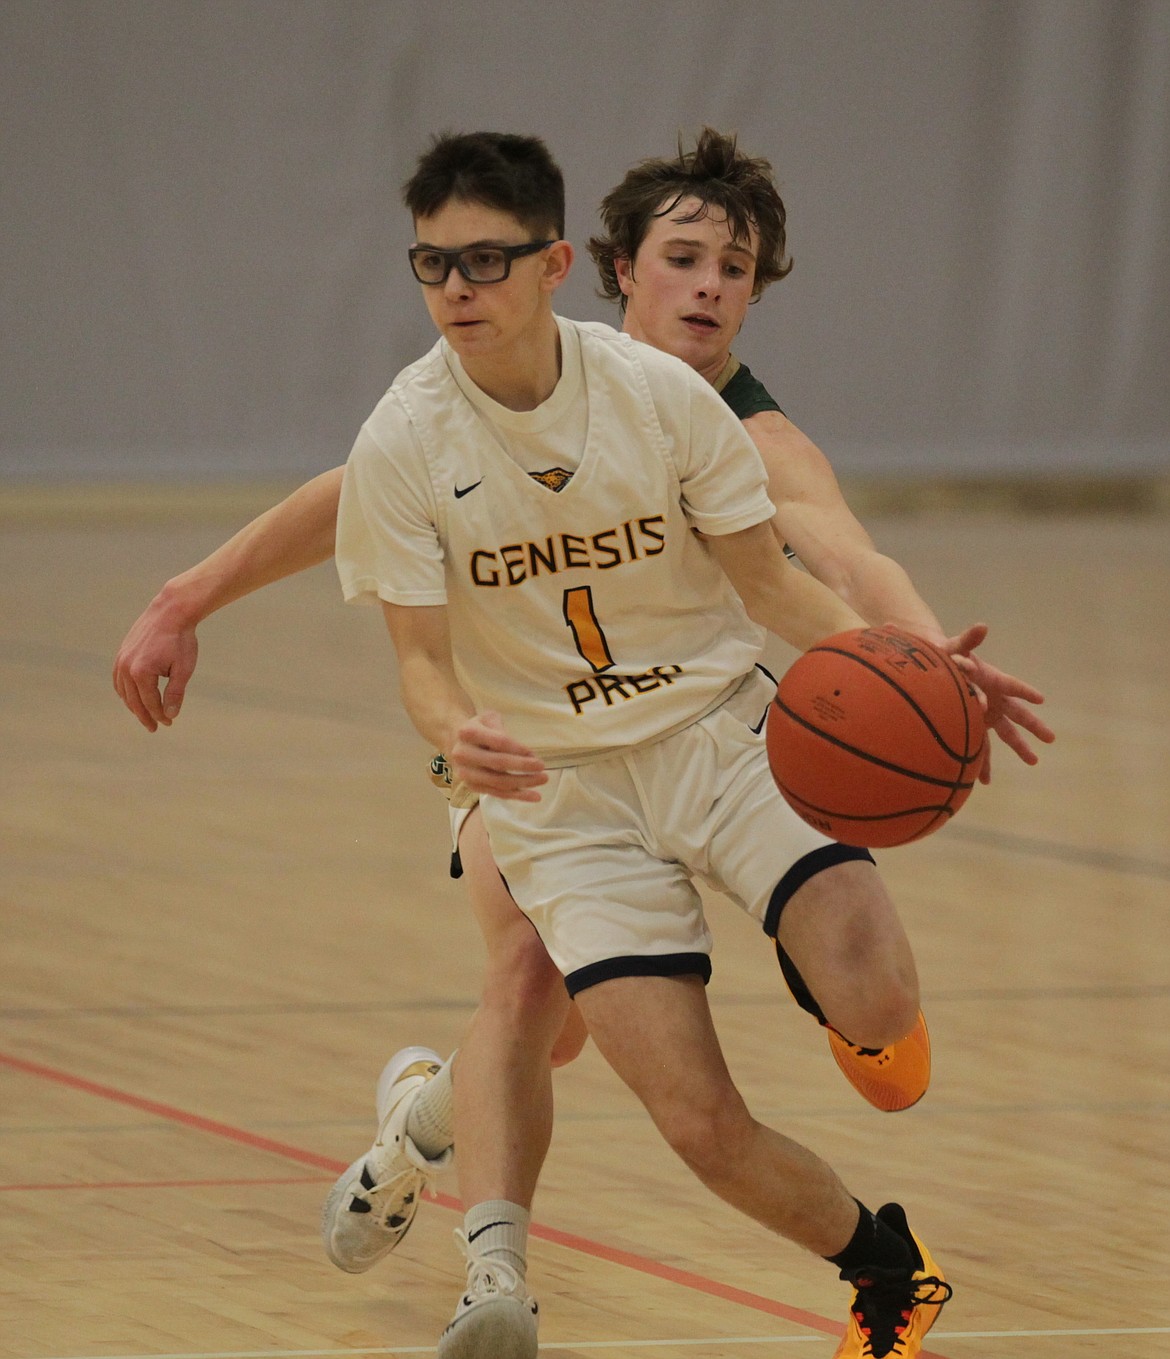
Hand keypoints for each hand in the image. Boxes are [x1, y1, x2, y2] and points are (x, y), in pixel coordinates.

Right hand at [112, 595, 198, 731]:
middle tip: (155, 727)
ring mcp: (121, 660)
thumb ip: (175, 693)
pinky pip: (117, 679)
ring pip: (123, 691)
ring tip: (145, 715)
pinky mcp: (121, 653)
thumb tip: (169, 715)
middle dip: (145, 715)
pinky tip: (132, 697)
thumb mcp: (183, 669)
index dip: (159, 715)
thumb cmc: (180, 640)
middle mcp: (126, 667)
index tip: (169, 723)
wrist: (170, 612)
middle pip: (134, 700)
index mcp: (141, 673)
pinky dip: (124, 691)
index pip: (149, 703)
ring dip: (133, 705)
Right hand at [449, 711, 547, 801]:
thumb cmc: (480, 728)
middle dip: (522, 766)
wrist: (458, 743)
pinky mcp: (472, 787)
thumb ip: (503, 729)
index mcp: (467, 733)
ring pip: (498, 782)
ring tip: (543, 779)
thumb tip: (525, 754)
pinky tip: (534, 796)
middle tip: (542, 767)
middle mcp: (463, 754)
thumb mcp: (489, 718)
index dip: (517, 749)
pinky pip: (497, 793)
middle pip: (498, 763)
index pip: (497, 742)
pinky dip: (517, 795)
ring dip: (523, 783)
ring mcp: (466, 773)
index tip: (534, 754)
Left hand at [942, 624, 1054, 782]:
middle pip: (1017, 714)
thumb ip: (968, 639)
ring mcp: (986, 714)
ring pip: (1005, 734)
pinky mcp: (974, 725)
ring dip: (1019, 747)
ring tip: (1035, 761)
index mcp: (992, 679)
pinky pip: (981, 746)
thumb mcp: (955, 646)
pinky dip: (982, 762)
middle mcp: (994, 698)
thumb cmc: (946, 655)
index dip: (1024, 691)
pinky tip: (985, 781)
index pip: (1012, 685)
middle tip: (1051, 737)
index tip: (1040, 698)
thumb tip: (981, 626)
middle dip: (1033, 726)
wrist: (935, 668)